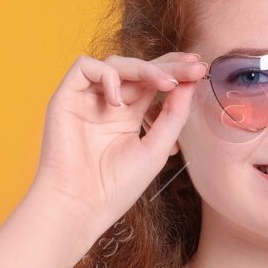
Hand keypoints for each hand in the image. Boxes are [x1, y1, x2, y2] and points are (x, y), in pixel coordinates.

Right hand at [28, 52, 206, 230]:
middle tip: (193, 66)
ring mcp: (88, 98)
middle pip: (140, 69)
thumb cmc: (117, 185)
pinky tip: (119, 101)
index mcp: (130, 115)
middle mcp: (109, 103)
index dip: (175, 72)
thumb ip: (173, 115)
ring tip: (165, 83)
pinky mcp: (66, 96)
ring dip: (145, 69)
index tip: (200, 69)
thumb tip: (190, 84)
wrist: (82, 204)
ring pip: (116, 63)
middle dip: (169, 65)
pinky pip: (85, 67)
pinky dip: (106, 76)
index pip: (154, 83)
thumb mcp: (157, 148)